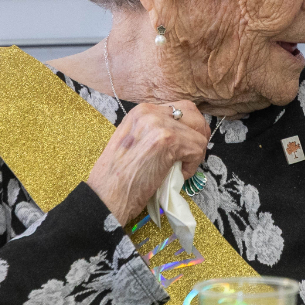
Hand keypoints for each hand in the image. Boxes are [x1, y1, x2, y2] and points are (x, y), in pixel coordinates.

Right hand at [86, 100, 209, 225]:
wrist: (105, 196)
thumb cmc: (117, 177)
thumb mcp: (133, 141)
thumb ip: (152, 132)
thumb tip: (180, 134)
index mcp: (140, 111)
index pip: (178, 109)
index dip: (187, 129)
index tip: (184, 147)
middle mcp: (150, 112)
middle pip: (193, 114)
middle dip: (198, 135)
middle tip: (191, 156)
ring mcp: (159, 124)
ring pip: (199, 133)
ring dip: (195, 154)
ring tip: (180, 169)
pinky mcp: (168, 140)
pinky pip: (197, 149)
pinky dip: (192, 166)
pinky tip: (177, 175)